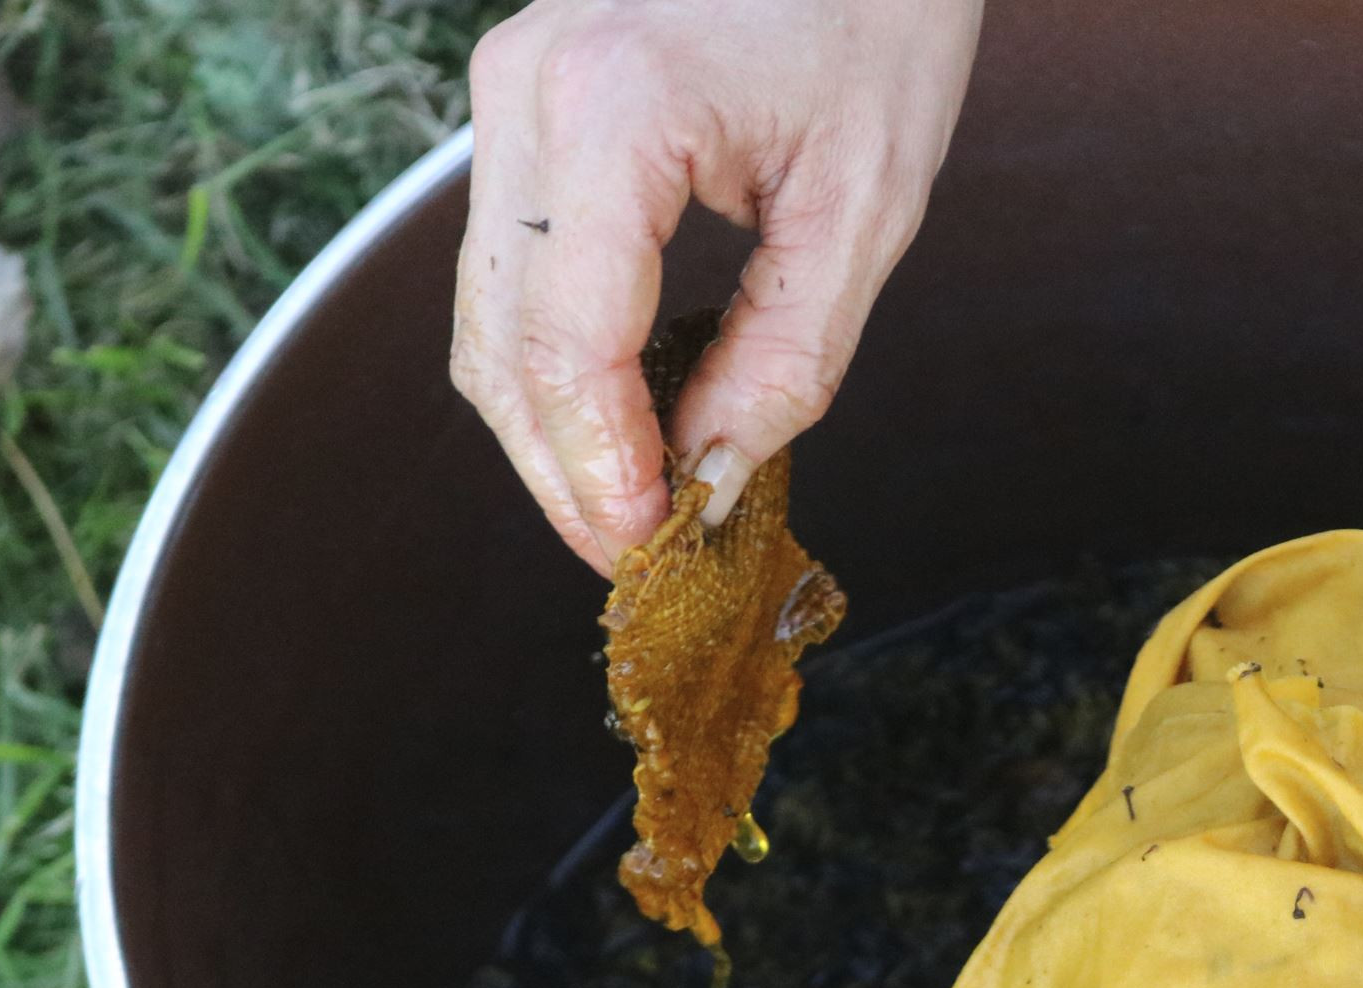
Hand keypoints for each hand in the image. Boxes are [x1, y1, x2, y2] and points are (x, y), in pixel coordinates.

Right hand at [451, 0, 983, 574]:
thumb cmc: (878, 16)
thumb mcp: (866, 206)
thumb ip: (787, 355)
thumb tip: (714, 474)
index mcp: (611, 106)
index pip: (567, 341)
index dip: (602, 470)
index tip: (652, 550)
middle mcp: (527, 91)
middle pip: (500, 342)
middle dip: (564, 470)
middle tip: (637, 557)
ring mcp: (510, 91)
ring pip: (484, 313)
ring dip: (549, 426)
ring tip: (635, 506)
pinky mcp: (525, 101)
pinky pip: (509, 263)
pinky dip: (553, 357)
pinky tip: (625, 416)